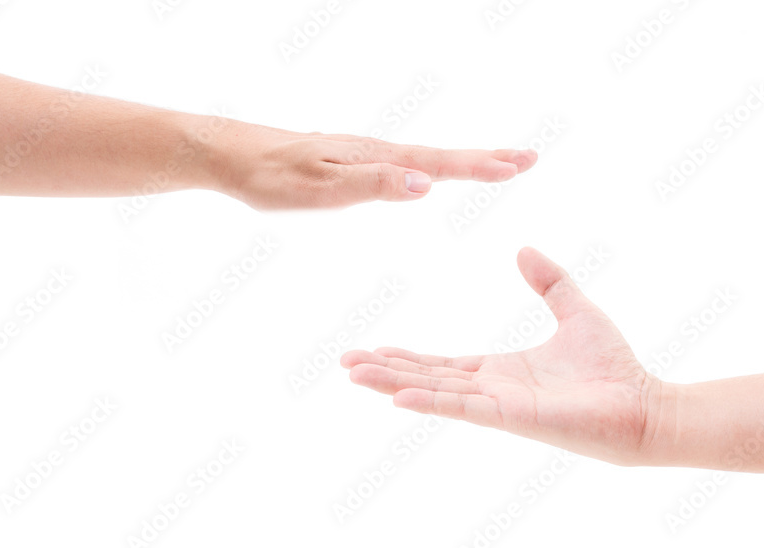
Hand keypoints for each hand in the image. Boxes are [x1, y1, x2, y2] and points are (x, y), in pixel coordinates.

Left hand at [210, 121, 537, 209]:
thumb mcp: (323, 188)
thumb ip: (374, 186)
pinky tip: (428, 175)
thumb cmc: (274, 177)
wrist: (235, 157)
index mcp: (377, 159)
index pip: (439, 164)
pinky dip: (432, 167)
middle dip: (485, 159)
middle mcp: (378, 153)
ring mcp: (366, 157)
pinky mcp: (353, 164)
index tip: (519, 164)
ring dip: (463, 162)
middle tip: (528, 158)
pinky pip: (405, 165)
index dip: (480, 166)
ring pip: (425, 160)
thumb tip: (426, 185)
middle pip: (442, 156)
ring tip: (494, 164)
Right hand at [341, 247, 667, 465]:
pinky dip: (429, 402)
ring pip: (436, 391)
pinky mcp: (513, 417)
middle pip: (428, 377)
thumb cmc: (613, 367)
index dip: (408, 355)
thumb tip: (523, 248)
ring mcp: (499, 406)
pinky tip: (398, 398)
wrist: (642, 403)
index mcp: (501, 371)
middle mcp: (493, 390)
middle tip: (346, 362)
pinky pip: (464, 408)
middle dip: (386, 370)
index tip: (374, 347)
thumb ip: (549, 281)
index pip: (443, 362)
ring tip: (355, 374)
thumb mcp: (576, 310)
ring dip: (394, 383)